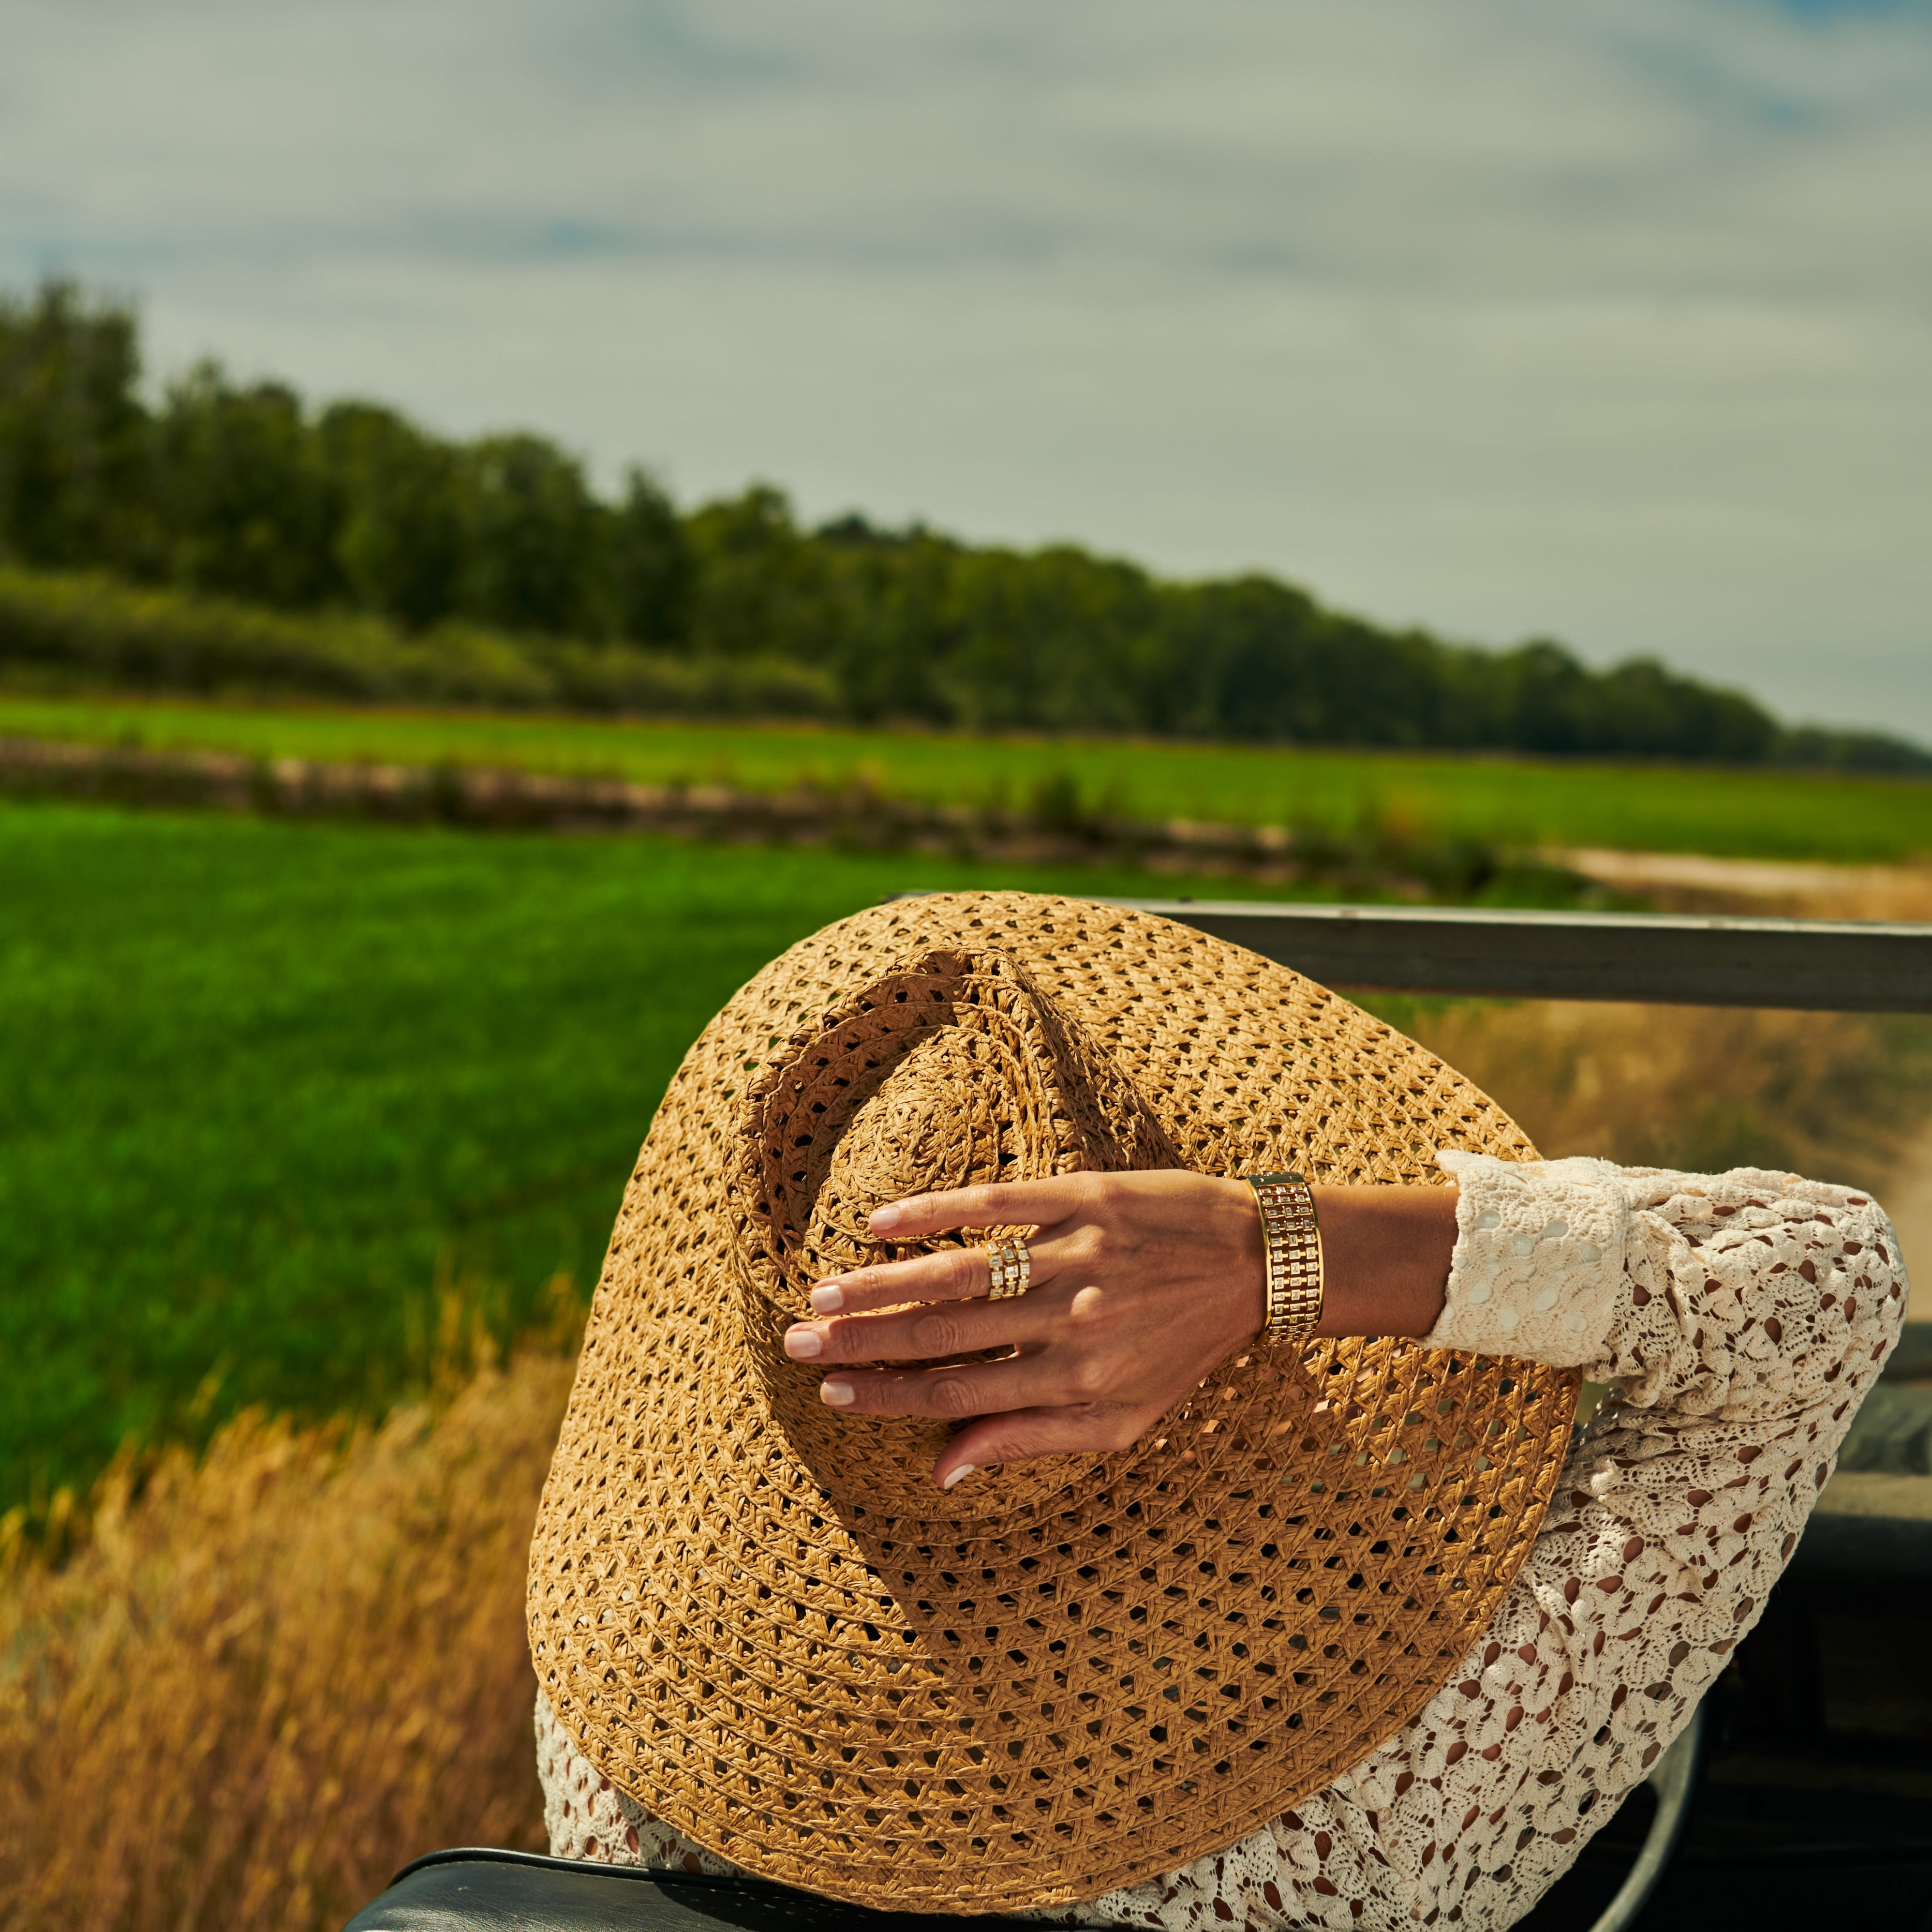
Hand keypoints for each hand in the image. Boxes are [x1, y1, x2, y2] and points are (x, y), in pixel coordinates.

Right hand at [781, 1171, 1267, 1489]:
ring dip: (887, 1285)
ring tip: (825, 1295)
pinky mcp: (1087, 1195)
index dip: (890, 1396)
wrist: (1259, 1262)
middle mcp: (1074, 1319)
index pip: (961, 1394)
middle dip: (865, 1343)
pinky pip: (1001, 1202)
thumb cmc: (1182, 1348)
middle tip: (797, 1343)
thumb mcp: (1121, 1419)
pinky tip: (883, 1220)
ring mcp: (1078, 1253)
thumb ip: (1030, 1442)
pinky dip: (939, 1210)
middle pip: (948, 1333)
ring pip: (963, 1272)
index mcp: (1078, 1379)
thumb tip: (942, 1473)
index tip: (831, 1393)